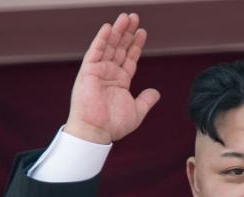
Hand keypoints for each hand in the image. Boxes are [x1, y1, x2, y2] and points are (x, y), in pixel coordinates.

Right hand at [64, 13, 160, 142]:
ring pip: (109, 46)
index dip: (136, 45)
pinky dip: (101, 39)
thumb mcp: (137, 112)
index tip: (142, 32)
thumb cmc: (113, 126)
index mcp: (120, 82)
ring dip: (117, 31)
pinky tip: (109, 27)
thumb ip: (146, 100)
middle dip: (127, 33)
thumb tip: (156, 93)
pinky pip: (95, 52)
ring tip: (126, 18)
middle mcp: (109, 74)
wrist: (97, 132)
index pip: (129, 58)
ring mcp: (98, 72)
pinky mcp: (88, 72)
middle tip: (134, 17)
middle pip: (120, 48)